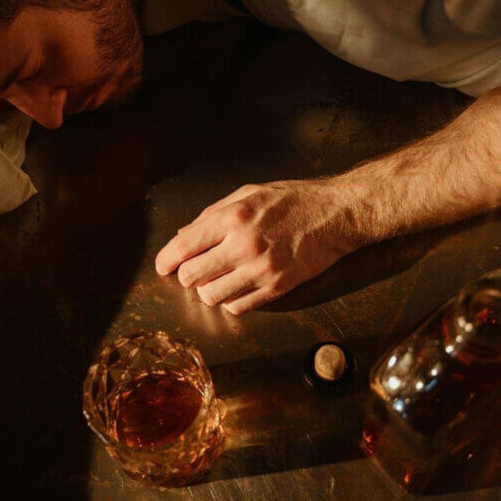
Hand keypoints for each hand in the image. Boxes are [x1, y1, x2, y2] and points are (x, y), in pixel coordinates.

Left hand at [155, 177, 361, 313]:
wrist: (337, 215)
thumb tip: (184, 234)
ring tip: (218, 278)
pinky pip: (238, 307)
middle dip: (187, 275)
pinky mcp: (277, 288)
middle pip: (191, 277)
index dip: (166, 259)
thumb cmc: (295, 200)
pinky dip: (231, 300)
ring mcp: (261, 270)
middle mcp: (244, 245)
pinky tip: (238, 287)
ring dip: (208, 290)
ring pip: (211, 297)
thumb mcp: (249, 193)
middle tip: (194, 270)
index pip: (184, 246)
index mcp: (233, 217)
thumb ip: (213, 214)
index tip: (163, 265)